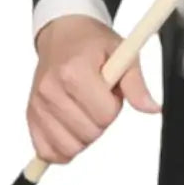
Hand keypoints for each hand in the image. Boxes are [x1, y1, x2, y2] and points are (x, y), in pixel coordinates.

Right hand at [27, 15, 160, 164]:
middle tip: (98, 97)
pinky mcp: (31, 116)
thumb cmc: (92, 42)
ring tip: (85, 108)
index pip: (105, 114)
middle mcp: (51, 89)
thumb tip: (152, 108)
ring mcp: (38, 105)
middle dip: (101, 119)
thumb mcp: (122, 52)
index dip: (115, 105)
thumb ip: (136, 83)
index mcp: (75, 71)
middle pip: (89, 133)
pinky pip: (48, 151)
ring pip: (69, 148)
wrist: (63, 32)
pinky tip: (71, 126)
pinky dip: (63, 147)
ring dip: (84, 135)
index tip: (111, 90)